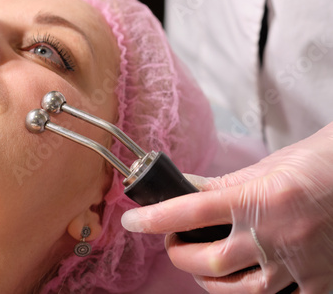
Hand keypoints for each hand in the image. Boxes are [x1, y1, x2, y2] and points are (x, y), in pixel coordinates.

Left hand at [122, 123, 332, 292]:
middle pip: (205, 261)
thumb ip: (224, 184)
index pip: (189, 210)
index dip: (153, 217)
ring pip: (235, 291)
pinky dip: (253, 292)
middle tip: (176, 242)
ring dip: (208, 279)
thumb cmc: (319, 165)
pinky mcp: (320, 284)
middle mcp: (276, 235)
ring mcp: (298, 265)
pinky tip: (247, 278)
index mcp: (259, 198)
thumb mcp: (267, 168)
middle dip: (178, 254)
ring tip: (205, 263)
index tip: (132, 221)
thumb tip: (184, 189)